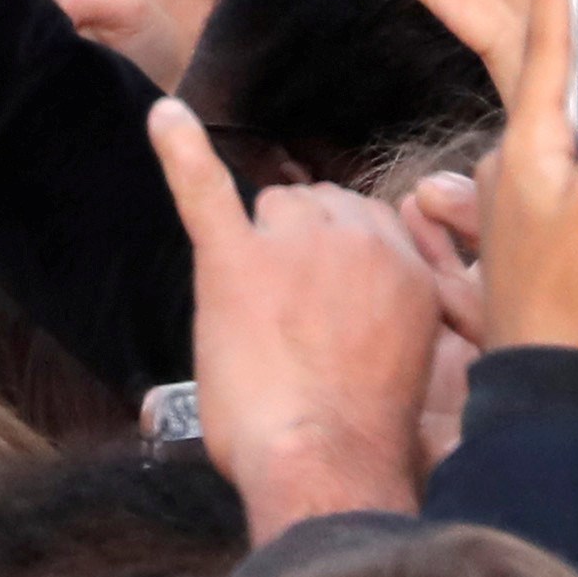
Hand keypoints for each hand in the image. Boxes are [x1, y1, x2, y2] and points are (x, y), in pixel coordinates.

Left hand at [149, 98, 438, 531]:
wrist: (325, 459)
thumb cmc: (366, 434)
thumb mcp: (415, 363)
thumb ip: (394, 315)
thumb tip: (366, 308)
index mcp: (404, 265)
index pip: (365, 221)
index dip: (338, 256)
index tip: (326, 296)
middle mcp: (357, 240)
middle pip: (317, 206)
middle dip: (299, 247)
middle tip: (287, 313)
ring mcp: (293, 245)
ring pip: (273, 203)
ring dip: (260, 240)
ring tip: (254, 304)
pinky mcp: (234, 262)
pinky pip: (206, 189)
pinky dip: (180, 151)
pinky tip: (162, 117)